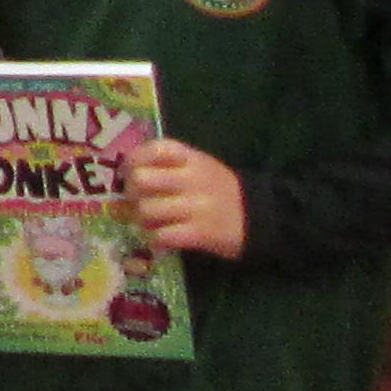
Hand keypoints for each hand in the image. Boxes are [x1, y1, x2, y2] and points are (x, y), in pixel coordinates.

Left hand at [133, 137, 249, 259]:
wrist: (262, 218)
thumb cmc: (221, 191)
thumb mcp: (200, 168)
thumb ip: (168, 165)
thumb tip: (127, 174)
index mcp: (191, 159)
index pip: (153, 149)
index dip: (134, 161)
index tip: (131, 173)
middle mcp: (192, 179)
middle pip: (141, 179)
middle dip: (133, 193)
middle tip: (139, 202)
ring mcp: (197, 206)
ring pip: (147, 210)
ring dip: (143, 221)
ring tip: (153, 224)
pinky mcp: (201, 232)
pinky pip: (163, 235)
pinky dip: (157, 240)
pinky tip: (163, 240)